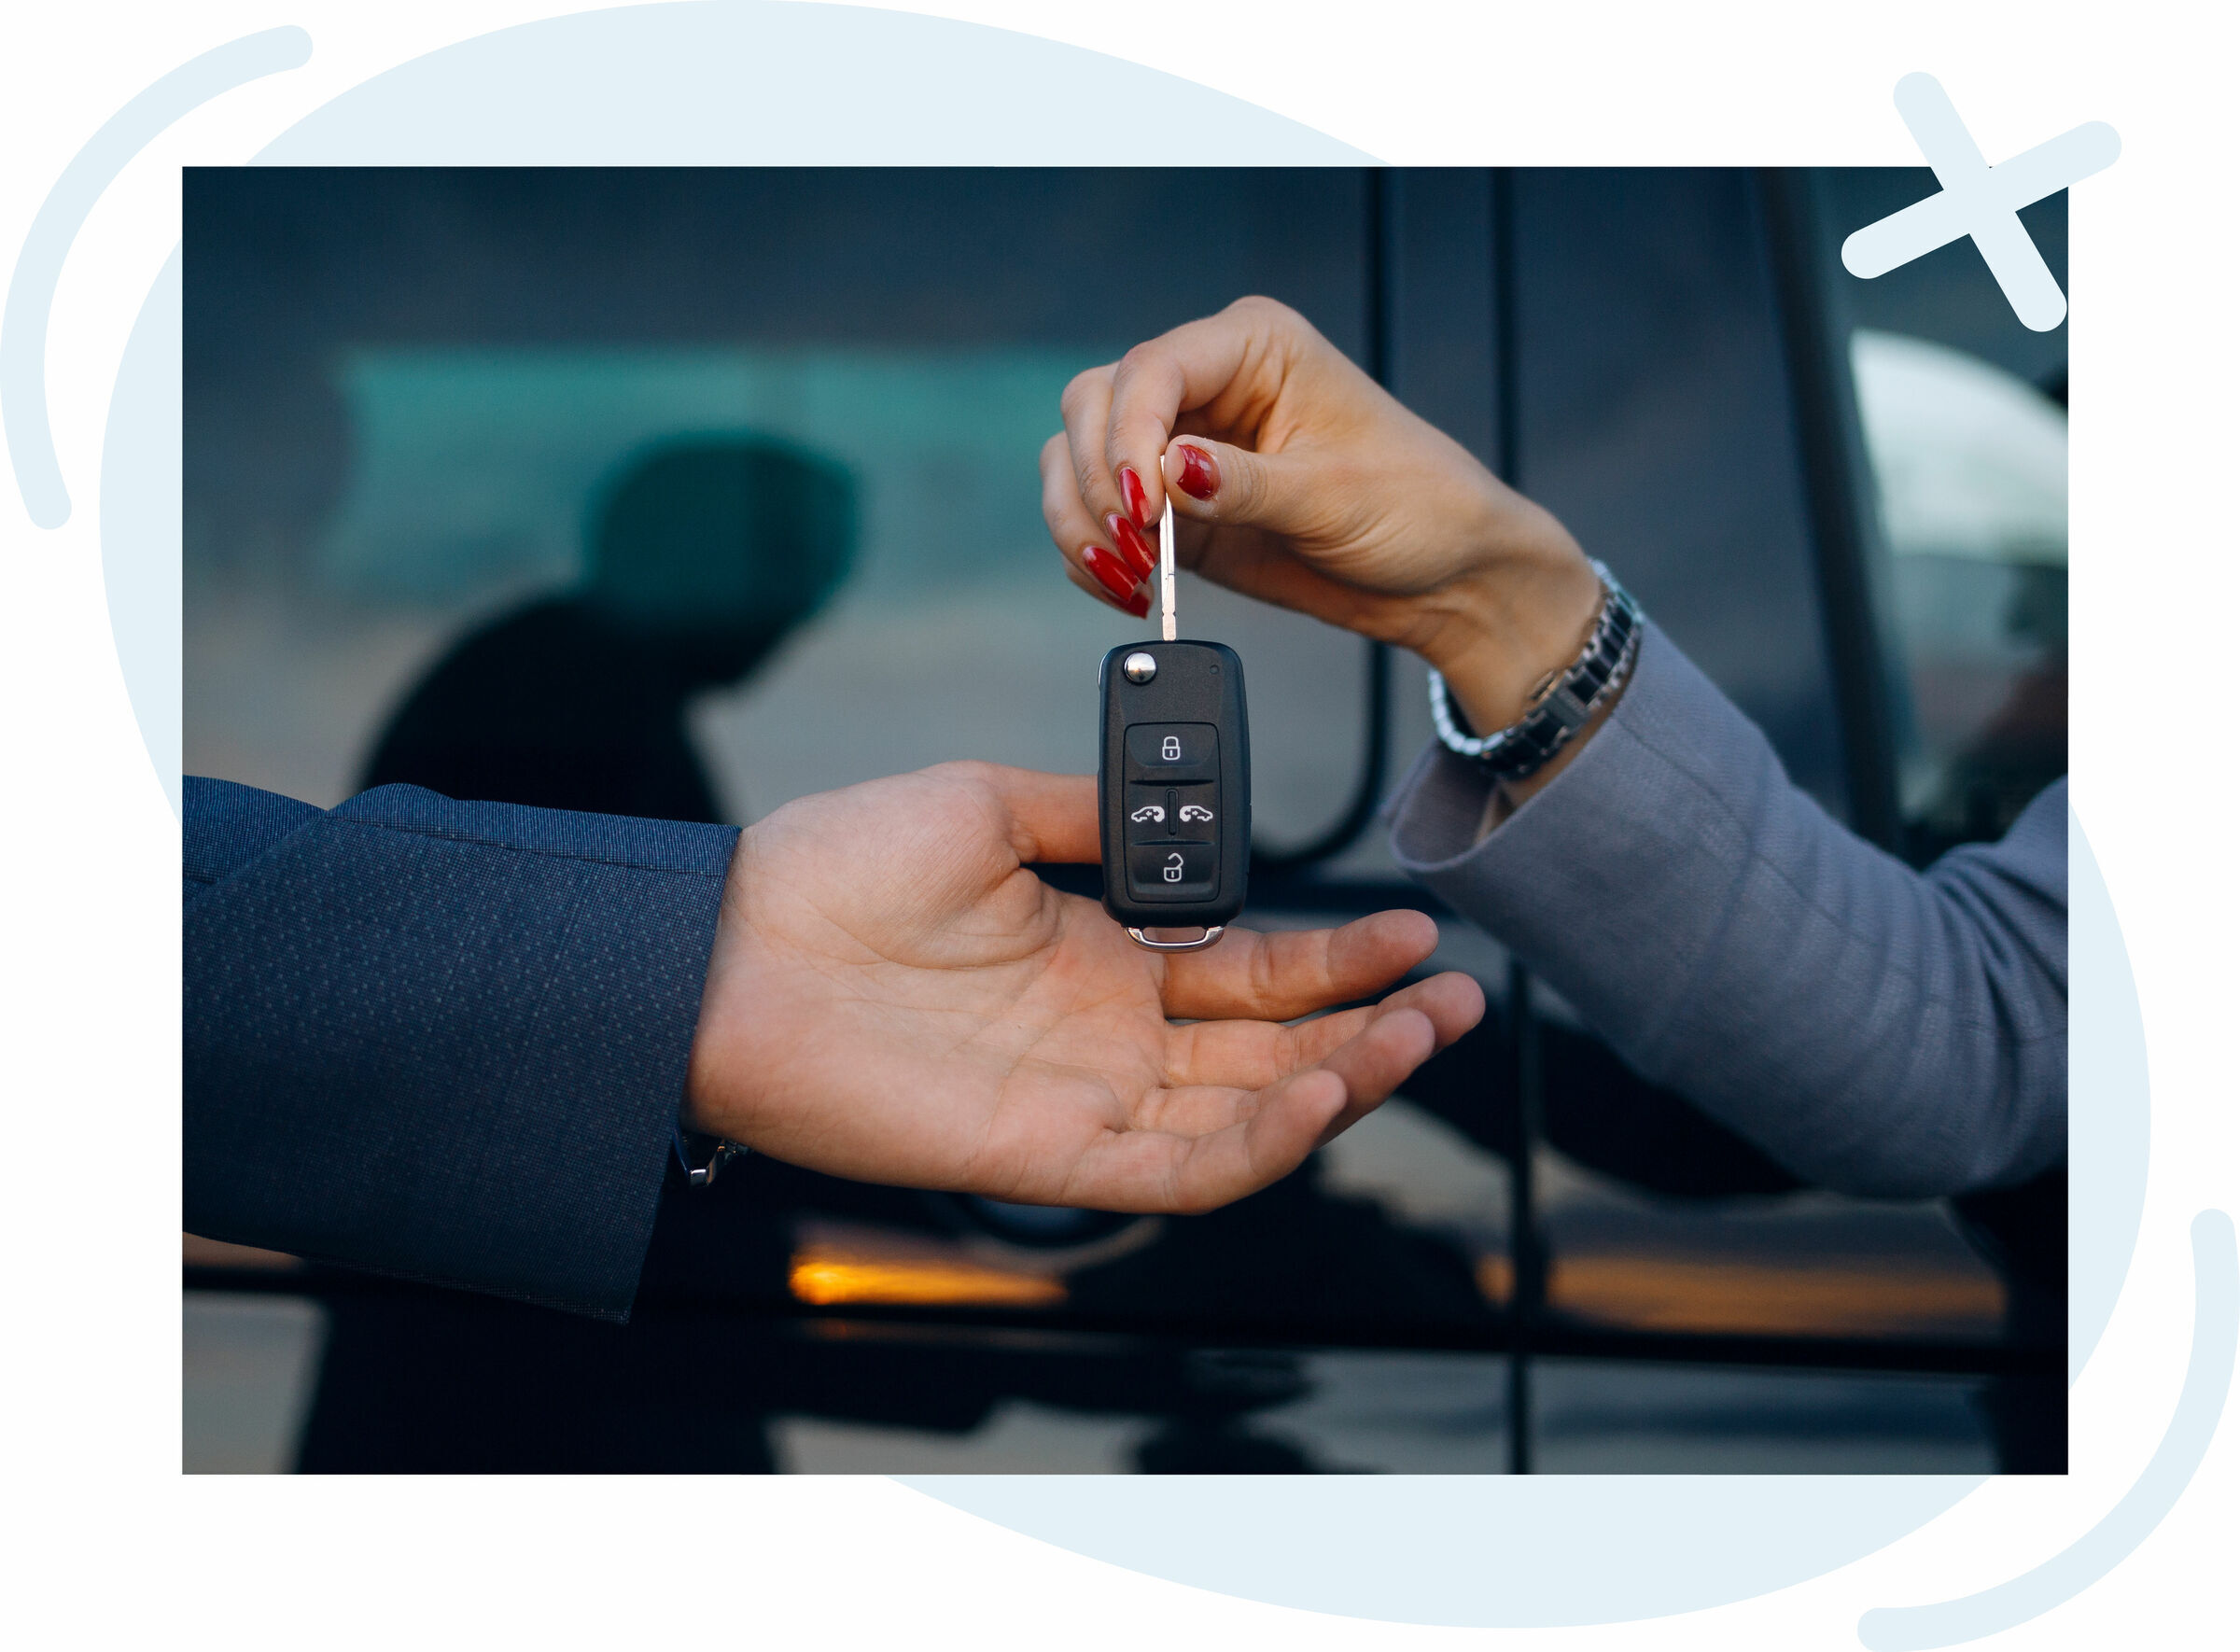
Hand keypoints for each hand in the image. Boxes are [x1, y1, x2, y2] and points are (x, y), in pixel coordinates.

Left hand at [685, 761, 1482, 1211]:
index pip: (1248, 974)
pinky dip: (1258, 1143)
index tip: (1412, 926)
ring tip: (1419, 1037)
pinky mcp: (1046, 1156)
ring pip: (1244, 1118)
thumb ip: (1093, 814)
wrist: (729, 945)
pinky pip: (1175, 1172)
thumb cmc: (833, 871)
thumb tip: (1176, 806)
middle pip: (1270, 1050)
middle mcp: (1104, 1038)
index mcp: (1099, 958)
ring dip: (1342, 1083)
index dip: (1336, 959)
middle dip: (1372, 1028)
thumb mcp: (987, 804)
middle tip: (1458, 998)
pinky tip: (1320, 1092)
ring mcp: (1082, 1102)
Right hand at [1042, 295, 1605, 738]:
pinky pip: (1098, 517)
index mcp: (1254, 346)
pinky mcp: (1175, 509)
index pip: (1152, 368)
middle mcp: (1209, 386)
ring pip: (1077, 459)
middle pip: (1094, 406)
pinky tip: (1128, 587)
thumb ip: (1246, 485)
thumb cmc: (1419, 508)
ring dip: (1085, 519)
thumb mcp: (1337, 496)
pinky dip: (1093, 555)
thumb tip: (1170, 471)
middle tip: (1137, 546)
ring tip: (1129, 574)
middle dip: (1099, 480)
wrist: (1443, 577)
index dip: (1128, 436)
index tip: (1145, 505)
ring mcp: (1183, 446)